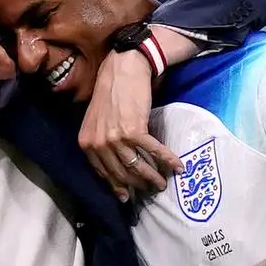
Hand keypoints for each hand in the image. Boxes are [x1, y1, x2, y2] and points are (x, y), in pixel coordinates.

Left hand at [81, 50, 181, 202]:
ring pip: (137, 167)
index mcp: (87, 144)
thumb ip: (100, 143)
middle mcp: (99, 144)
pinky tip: (177, 166)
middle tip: (150, 191)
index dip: (117, 186)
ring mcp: (116, 139)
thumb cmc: (110, 92)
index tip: (127, 196)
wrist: (122, 69)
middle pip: (121, 174)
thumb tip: (114, 163)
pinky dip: (167, 160)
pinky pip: (153, 151)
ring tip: (162, 184)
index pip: (103, 173)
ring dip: (153, 178)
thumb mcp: (96, 121)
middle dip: (137, 186)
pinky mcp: (134, 130)